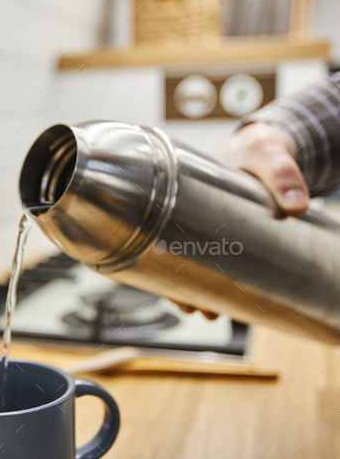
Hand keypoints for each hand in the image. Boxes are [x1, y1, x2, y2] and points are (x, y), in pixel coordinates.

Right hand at [176, 122, 309, 318]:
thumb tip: (297, 204)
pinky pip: (212, 261)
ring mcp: (205, 226)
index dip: (163, 264)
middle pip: (174, 256)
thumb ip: (283, 174)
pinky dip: (214, 281)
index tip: (175, 288)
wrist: (269, 145)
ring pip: (192, 263)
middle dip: (182, 288)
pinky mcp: (223, 235)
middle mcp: (189, 212)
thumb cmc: (259, 146)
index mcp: (186, 189)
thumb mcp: (268, 153)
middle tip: (196, 309)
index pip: (162, 231)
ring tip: (208, 312)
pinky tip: (222, 300)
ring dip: (197, 289)